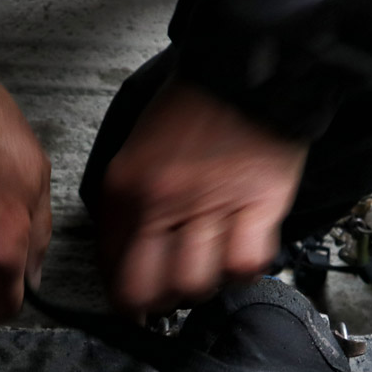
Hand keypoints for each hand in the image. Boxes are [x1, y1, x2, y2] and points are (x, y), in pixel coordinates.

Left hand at [97, 79, 307, 313]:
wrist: (244, 68)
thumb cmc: (192, 106)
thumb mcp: (136, 149)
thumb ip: (127, 201)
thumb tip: (122, 253)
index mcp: (127, 187)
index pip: (112, 267)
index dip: (122, 295)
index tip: (133, 302)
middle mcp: (165, 202)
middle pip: (149, 290)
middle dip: (157, 304)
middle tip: (169, 294)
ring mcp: (213, 206)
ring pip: (196, 284)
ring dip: (202, 287)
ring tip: (206, 271)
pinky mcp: (259, 205)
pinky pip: (246, 264)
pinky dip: (243, 269)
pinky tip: (239, 255)